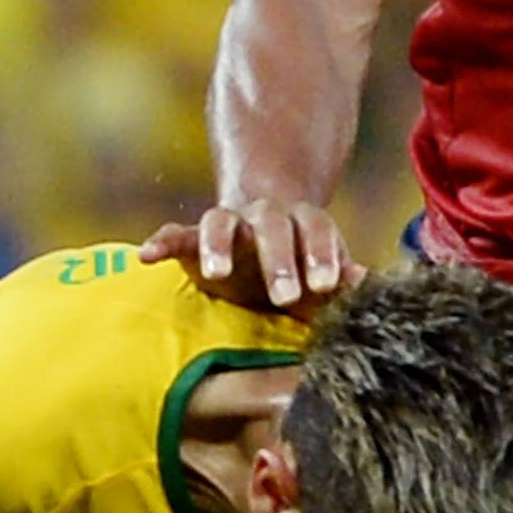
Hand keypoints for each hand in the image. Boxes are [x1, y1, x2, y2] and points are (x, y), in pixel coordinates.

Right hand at [138, 199, 354, 312]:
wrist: (264, 243)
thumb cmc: (303, 268)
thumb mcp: (323, 275)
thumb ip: (342, 278)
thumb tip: (363, 281)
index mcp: (303, 224)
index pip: (316, 229)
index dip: (322, 254)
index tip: (326, 285)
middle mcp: (265, 218)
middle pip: (271, 225)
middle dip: (278, 258)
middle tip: (285, 295)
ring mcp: (229, 225)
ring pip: (220, 222)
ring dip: (217, 245)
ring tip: (215, 273)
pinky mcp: (194, 240)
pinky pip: (175, 233)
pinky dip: (161, 241)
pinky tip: (148, 256)